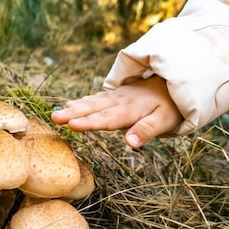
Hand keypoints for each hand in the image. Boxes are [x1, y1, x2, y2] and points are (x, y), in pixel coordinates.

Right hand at [51, 75, 181, 147]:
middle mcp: (119, 102)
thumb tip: (130, 143)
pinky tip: (71, 104)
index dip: (88, 123)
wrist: (174, 85)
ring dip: (74, 108)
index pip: (105, 119)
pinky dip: (83, 101)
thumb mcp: (164, 121)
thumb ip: (146, 131)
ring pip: (92, 102)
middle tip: (54, 118)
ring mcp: (116, 97)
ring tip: (57, 113)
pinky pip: (96, 98)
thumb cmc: (170, 108)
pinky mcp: (116, 95)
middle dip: (73, 114)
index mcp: (129, 110)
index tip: (71, 125)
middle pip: (93, 109)